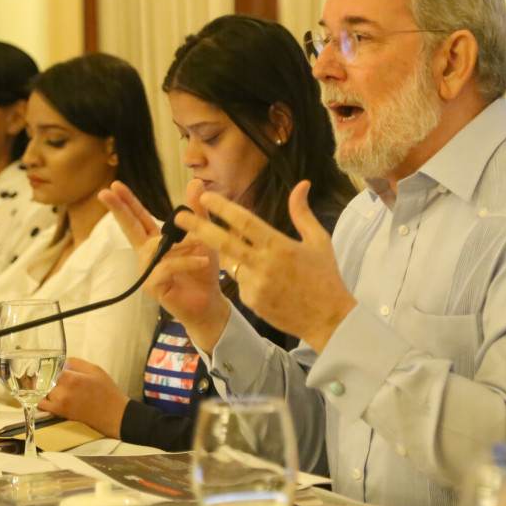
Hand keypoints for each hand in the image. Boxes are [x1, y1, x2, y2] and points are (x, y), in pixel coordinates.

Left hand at [37, 357, 128, 437]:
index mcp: (72, 379)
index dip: (49, 366)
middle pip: (42, 380)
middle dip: (44, 375)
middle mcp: (62, 392)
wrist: (113, 414)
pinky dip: (41, 399)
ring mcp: (59, 404)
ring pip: (40, 392)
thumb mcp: (95, 369)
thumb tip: (61, 363)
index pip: (49, 369)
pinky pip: (42, 405)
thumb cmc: (106, 390)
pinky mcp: (59, 413)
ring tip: (48, 383)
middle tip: (48, 372)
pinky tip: (47, 395)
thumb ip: (76, 362)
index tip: (52, 364)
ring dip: (42, 387)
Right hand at [99, 180, 230, 352]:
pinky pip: (167, 266)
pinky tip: (202, 261)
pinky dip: (187, 262)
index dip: (126, 201)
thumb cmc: (202, 270)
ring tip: (202, 247)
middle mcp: (146, 254)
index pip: (138, 217)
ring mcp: (147, 270)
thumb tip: (195, 181)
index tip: (114, 185)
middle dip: (118, 209)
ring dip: (181, 245)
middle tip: (105, 192)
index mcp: (153, 241)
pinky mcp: (152, 286)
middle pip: (130, 227)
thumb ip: (197, 211)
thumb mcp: (203, 235)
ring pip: (157, 248)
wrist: (209, 302)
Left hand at [174, 180, 356, 351]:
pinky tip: (271, 286)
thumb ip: (302, 212)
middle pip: (223, 243)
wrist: (328, 321)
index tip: (205, 196)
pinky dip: (248, 277)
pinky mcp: (250, 302)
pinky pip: (240, 282)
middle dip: (198, 227)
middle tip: (178, 216)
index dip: (223, 208)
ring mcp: (254, 285)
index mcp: (279, 247)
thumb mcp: (319, 241)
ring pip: (232, 263)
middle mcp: (263, 265)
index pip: (244, 222)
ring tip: (268, 267)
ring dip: (236, 257)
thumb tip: (301, 184)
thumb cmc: (325, 278)